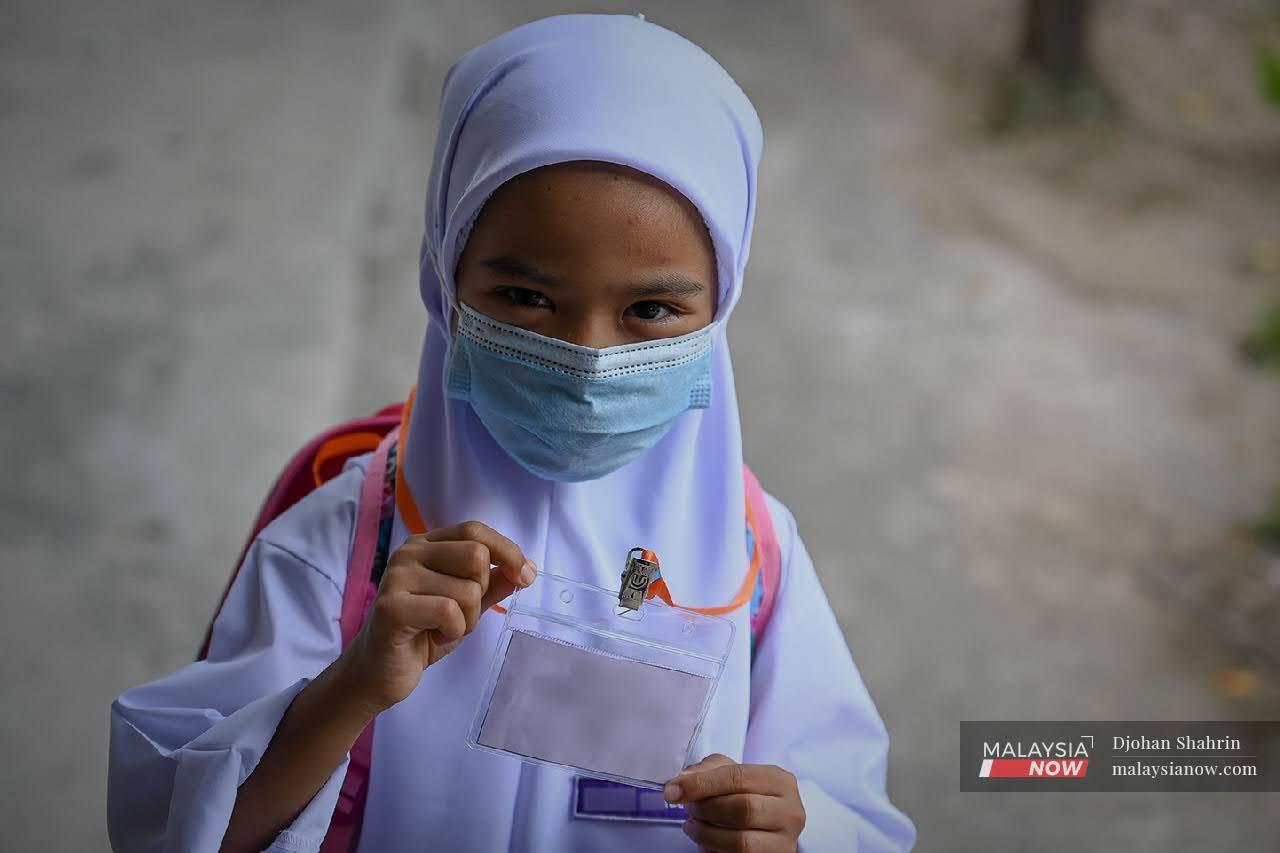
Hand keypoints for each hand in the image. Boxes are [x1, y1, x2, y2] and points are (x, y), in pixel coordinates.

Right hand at [339, 520, 535, 714]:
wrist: (382, 670)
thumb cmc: (424, 633)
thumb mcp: (467, 604)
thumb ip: (494, 583)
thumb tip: (528, 568)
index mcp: (426, 544)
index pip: (475, 530)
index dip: (507, 551)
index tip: (526, 576)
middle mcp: (409, 553)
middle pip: (476, 556)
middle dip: (482, 593)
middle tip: (461, 614)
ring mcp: (397, 577)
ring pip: (468, 590)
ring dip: (467, 620)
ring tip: (443, 628)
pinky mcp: (392, 607)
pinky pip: (450, 612)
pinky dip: (454, 631)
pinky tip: (434, 636)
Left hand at [664, 754, 805, 851]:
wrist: (768, 823)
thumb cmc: (748, 794)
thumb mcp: (732, 773)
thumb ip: (708, 770)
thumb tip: (682, 781)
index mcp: (780, 781)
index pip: (738, 777)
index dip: (702, 784)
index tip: (673, 790)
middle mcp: (790, 811)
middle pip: (742, 809)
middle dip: (706, 808)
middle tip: (688, 808)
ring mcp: (785, 841)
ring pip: (740, 841)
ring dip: (706, 834)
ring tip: (693, 826)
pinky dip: (714, 851)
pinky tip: (706, 843)